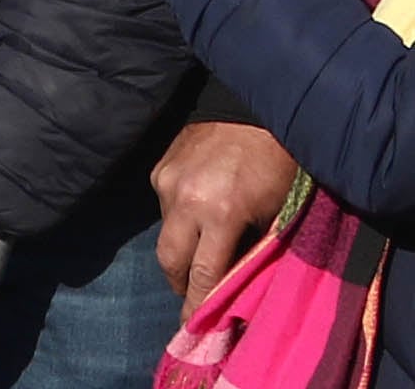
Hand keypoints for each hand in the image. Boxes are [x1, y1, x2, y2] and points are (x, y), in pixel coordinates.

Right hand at [151, 121, 296, 310]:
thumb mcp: (275, 212)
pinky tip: (199, 210)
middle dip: (181, 283)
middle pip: (170, 261)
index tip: (193, 326)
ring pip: (167, 234)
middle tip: (193, 295)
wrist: (252, 108)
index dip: (197, 304)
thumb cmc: (277, 165)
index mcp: (219, 212)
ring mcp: (166, 182)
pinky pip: (165, 207)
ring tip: (202, 246)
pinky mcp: (158, 169)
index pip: (203, 274)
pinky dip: (180, 217)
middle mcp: (184, 199)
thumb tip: (233, 282)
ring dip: (182, 246)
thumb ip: (251, 247)